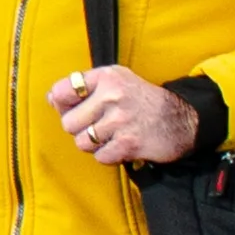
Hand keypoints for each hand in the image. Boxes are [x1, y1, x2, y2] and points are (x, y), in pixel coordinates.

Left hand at [47, 66, 200, 165]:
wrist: (184, 119)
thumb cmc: (143, 100)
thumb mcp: (117, 81)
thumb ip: (84, 87)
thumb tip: (51, 99)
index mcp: (106, 77)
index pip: (62, 91)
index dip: (64, 105)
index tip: (76, 108)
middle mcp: (112, 95)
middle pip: (68, 123)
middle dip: (80, 129)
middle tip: (100, 126)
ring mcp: (121, 120)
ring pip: (82, 142)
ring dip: (95, 144)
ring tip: (113, 135)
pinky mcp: (129, 143)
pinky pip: (100, 157)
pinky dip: (109, 156)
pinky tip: (122, 145)